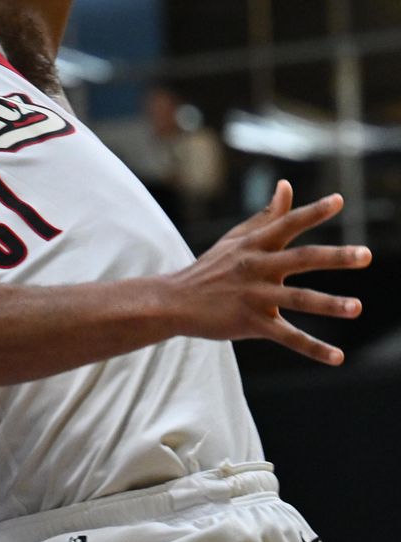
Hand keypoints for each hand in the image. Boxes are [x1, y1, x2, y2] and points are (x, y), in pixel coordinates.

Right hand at [171, 181, 369, 364]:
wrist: (176, 301)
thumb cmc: (212, 267)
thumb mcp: (237, 238)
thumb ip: (268, 216)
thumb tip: (287, 185)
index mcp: (254, 244)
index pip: (288, 223)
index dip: (313, 212)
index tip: (339, 201)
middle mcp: (256, 266)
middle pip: (301, 259)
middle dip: (335, 257)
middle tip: (366, 254)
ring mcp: (254, 295)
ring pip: (298, 300)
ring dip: (329, 304)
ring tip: (357, 307)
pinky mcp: (251, 323)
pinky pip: (287, 337)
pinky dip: (313, 348)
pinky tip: (338, 357)